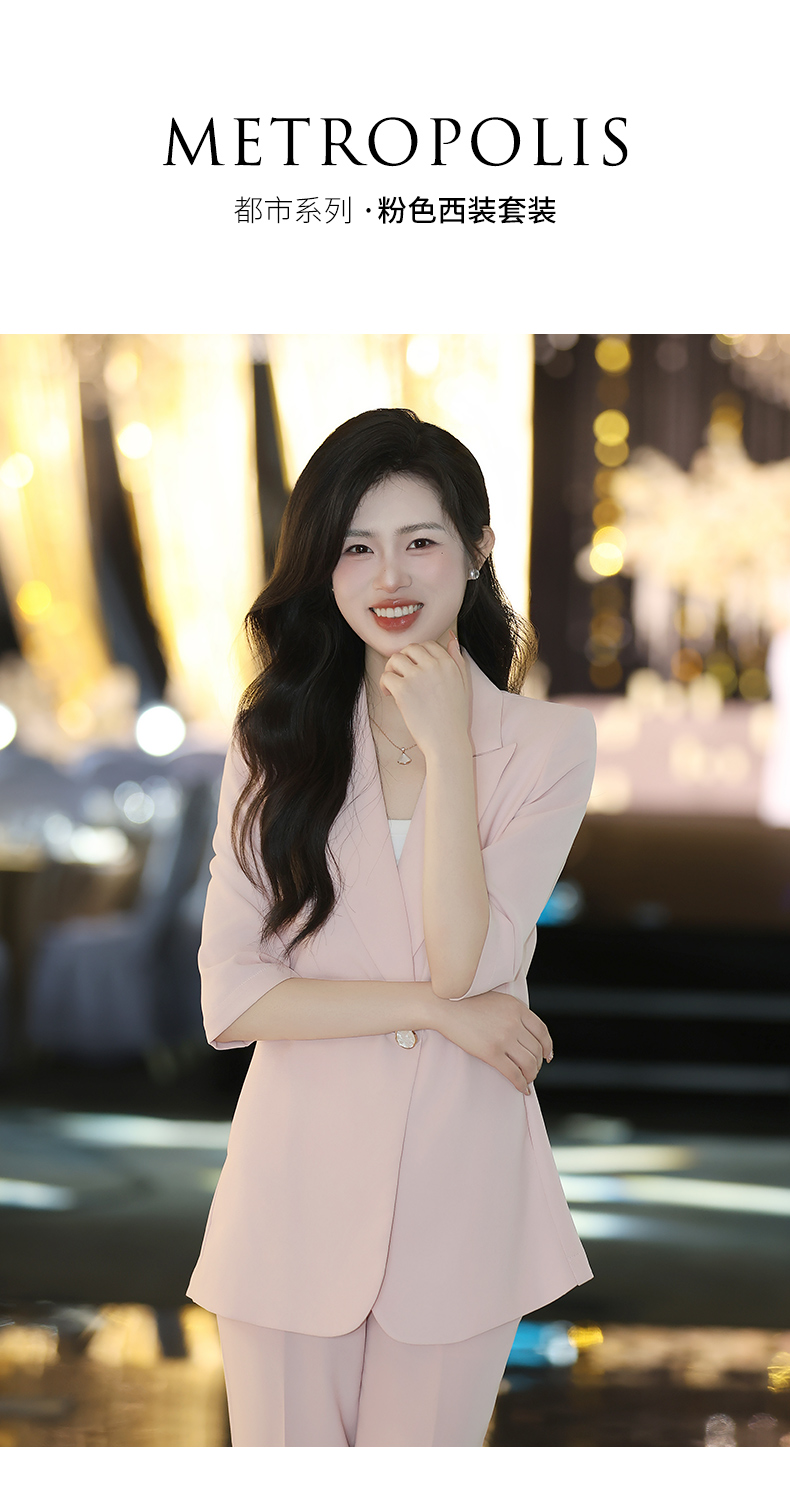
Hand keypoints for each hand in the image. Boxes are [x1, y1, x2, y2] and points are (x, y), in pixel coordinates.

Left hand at [379, 633, 469, 757]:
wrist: (447, 741)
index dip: (417, 655)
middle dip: (403, 660)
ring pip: (395, 659)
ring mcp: (418, 677)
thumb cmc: (455, 717)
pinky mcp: (404, 690)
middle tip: (401, 676)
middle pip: (410, 648)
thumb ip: (458, 660)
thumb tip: (451, 639)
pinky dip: (384, 684)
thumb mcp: (464, 684)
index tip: (414, 668)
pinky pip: (386, 676)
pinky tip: (390, 695)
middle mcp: (434, 666)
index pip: (428, 644)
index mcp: (449, 664)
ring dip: (391, 670)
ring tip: (393, 685)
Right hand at [432, 989, 552, 1093]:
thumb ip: (513, 1014)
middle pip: (537, 1050)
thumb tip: (524, 1034)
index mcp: (517, 1008)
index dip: (547, 1047)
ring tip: (526, 1079)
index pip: (542, 1032)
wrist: (445, 1004)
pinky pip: (513, 1073)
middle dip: (537, 1064)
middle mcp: (514, 1022)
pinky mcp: (491, 1052)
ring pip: (529, 1063)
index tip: (547, 1056)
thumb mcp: (497, 1001)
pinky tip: (521, 1088)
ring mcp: (503, 1037)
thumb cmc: (467, 1002)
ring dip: (531, 1075)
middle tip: (532, 1070)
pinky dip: (521, 1084)